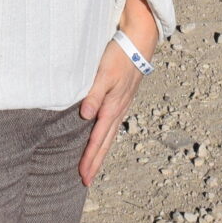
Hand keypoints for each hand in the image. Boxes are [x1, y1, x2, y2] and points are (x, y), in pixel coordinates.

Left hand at [77, 0, 158, 184]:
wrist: (138, 42)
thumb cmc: (118, 55)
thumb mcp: (103, 73)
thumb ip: (94, 94)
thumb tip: (86, 116)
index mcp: (112, 107)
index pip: (98, 139)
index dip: (90, 158)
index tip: (83, 175)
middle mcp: (118, 110)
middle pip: (105, 142)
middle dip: (95, 162)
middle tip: (85, 180)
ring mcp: (122, 105)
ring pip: (110, 135)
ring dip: (101, 152)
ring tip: (93, 166)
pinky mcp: (122, 99)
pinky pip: (112, 125)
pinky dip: (106, 137)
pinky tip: (102, 139)